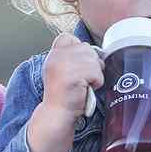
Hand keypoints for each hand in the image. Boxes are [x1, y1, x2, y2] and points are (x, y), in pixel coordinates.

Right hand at [27, 33, 102, 151]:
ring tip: (84, 85)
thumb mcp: (62, 70)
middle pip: (86, 48)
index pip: (68, 38)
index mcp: (53, 54)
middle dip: (91, 63)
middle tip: (83, 79)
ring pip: (94, 61)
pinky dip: (96, 82)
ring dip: (95, 74)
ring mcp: (64, 65)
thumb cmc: (65, 94)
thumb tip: (95, 51)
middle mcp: (56, 57)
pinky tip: (86, 89)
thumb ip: (72, 57)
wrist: (58, 114)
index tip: (77, 66)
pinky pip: (96, 73)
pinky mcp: (73, 76)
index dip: (79, 49)